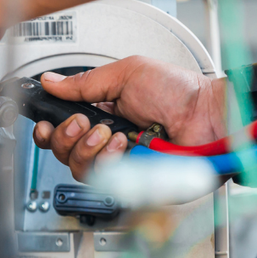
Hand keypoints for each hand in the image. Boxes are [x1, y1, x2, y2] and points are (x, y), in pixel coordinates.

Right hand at [32, 56, 225, 180]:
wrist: (211, 115)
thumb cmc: (181, 92)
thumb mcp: (127, 74)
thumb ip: (85, 82)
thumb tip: (51, 82)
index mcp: (104, 115)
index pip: (63, 130)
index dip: (49, 130)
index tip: (45, 123)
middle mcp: (108, 143)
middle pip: (63, 153)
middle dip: (66, 136)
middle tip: (84, 123)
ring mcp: (120, 165)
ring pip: (79, 169)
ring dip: (89, 149)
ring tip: (111, 133)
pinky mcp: (133, 183)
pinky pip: (104, 182)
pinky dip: (109, 162)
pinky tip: (125, 146)